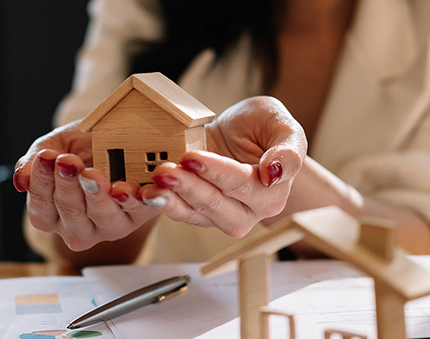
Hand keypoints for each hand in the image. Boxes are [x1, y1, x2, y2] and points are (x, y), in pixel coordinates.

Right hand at [14, 121, 159, 250]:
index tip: (46, 157)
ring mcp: (110, 225)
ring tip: (91, 173)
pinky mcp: (139, 215)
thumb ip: (34, 161)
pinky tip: (126, 187)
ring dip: (96, 196)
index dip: (42, 184)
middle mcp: (79, 227)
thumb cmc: (82, 145)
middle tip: (67, 161)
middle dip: (67, 187)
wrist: (121, 135)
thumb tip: (21, 179)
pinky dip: (133, 199)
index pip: (41, 210)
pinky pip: (137, 210)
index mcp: (53, 216)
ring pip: (103, 218)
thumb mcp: (56, 145)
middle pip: (70, 216)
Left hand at [139, 96, 306, 236]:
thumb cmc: (264, 128)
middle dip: (187, 187)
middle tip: (163, 170)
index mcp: (271, 193)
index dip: (216, 171)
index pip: (241, 184)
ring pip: (193, 212)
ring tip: (148, 186)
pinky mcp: (198, 214)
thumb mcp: (282, 126)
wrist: (243, 136)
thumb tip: (274, 172)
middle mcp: (248, 212)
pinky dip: (159, 203)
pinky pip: (178, 212)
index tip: (192, 156)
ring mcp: (221, 217)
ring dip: (168, 200)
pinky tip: (141, 192)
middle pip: (214, 203)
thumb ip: (288, 150)